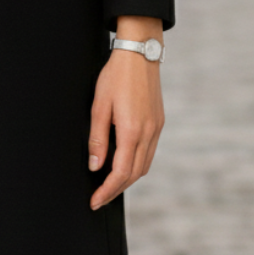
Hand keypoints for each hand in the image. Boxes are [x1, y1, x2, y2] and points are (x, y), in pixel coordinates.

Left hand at [88, 16, 164, 209]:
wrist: (140, 53)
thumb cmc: (116, 75)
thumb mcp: (99, 105)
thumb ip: (97, 138)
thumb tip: (95, 165)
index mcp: (132, 131)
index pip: (120, 173)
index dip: (107, 191)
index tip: (95, 201)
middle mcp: (148, 133)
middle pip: (134, 174)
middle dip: (116, 190)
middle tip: (99, 198)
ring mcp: (156, 128)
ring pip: (144, 165)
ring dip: (128, 179)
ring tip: (109, 184)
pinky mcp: (159, 122)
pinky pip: (149, 152)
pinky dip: (137, 164)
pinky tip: (125, 163)